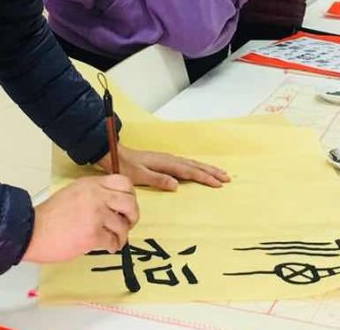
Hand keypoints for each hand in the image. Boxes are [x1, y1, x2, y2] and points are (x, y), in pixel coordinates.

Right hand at [22, 174, 137, 261]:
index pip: (124, 182)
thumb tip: (114, 205)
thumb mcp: (73, 194)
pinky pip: (114, 241)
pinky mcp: (93, 233)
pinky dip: (113, 246)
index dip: (130, 195)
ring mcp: (95, 214)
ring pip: (123, 225)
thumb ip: (93, 194)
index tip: (125, 206)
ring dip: (122, 235)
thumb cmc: (49, 217)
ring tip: (114, 240)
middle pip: (130, 202)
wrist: (31, 231)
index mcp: (91, 184)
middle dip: (132, 216)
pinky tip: (106, 247)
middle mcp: (96, 195)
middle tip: (127, 224)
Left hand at [97, 145, 230, 190]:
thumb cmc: (124, 166)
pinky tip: (198, 170)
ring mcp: (166, 160)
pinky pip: (185, 165)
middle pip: (194, 165)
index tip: (218, 183)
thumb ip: (157, 180)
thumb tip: (176, 185)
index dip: (204, 177)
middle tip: (226, 178)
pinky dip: (195, 167)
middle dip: (211, 172)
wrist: (112, 153)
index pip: (189, 171)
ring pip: (191, 164)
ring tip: (219, 174)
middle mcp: (168, 160)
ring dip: (205, 169)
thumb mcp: (138, 176)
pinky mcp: (162, 162)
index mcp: (165, 163)